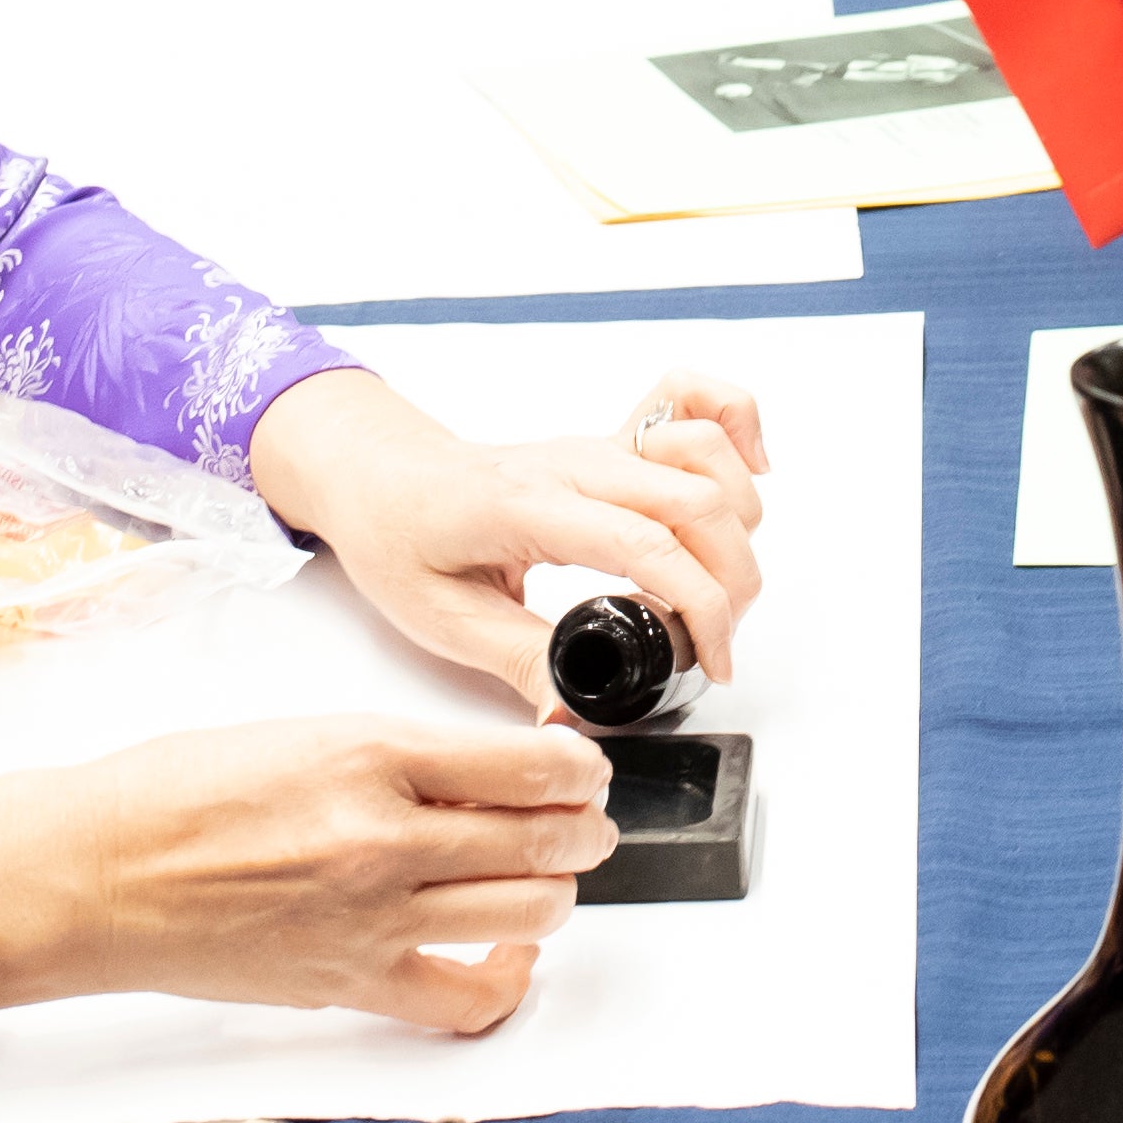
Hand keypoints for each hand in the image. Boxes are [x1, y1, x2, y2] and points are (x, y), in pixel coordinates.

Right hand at [0, 718, 613, 1034]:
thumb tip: (490, 773)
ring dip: (555, 892)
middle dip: (583, 827)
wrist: (97, 874)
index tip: (579, 767)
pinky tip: (503, 949)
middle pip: (548, 839)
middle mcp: (384, 837)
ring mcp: (373, 917)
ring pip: (531, 912)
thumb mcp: (304, 731)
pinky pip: (467, 999)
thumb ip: (403, 754)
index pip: (531, 764)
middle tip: (581, 819)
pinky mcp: (353, 981)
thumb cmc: (175, 794)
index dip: (577, 766)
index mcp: (371, 753)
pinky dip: (506, 977)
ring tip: (544, 875)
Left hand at [252, 365, 772, 710]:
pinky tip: (746, 475)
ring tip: (716, 588)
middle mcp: (574, 464)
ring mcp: (597, 446)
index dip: (700, 607)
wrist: (376, 475)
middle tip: (716, 642)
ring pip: (707, 457)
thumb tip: (573, 718)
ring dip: (739, 525)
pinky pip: (693, 404)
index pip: (645, 545)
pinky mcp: (610, 443)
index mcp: (527, 505)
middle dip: (733, 581)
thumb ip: (520, 665)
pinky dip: (737, 427)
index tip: (712, 662)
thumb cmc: (397, 535)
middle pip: (698, 502)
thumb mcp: (443, 620)